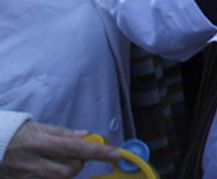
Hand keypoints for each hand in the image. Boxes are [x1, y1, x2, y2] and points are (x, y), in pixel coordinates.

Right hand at [0, 121, 120, 178]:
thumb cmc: (15, 133)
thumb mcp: (38, 127)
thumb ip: (63, 133)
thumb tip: (86, 135)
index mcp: (39, 142)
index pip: (74, 147)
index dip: (97, 151)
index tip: (115, 153)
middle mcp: (33, 161)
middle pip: (68, 170)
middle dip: (78, 164)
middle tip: (76, 154)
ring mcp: (25, 175)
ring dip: (66, 170)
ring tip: (59, 159)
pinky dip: (53, 174)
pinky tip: (48, 165)